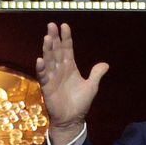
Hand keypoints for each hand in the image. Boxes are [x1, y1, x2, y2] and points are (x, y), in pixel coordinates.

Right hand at [36, 22, 108, 142]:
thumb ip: (96, 74)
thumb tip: (105, 64)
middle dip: (54, 38)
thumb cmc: (80, 103)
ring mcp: (52, 77)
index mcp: (70, 67)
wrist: (72, 119)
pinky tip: (40, 60)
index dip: (66, 38)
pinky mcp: (46, 87)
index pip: (67, 49)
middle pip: (56, 51)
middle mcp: (60, 70)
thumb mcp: (91, 86)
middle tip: (51, 25)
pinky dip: (41, 68)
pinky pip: (43, 76)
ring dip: (47, 49)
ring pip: (49, 61)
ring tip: (47, 38)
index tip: (64, 25)